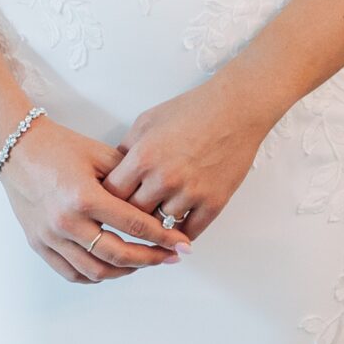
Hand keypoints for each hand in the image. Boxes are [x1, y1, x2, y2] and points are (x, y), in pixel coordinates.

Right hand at [0, 115, 191, 283]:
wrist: (16, 149)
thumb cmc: (58, 147)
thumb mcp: (99, 154)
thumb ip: (128, 179)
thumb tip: (157, 201)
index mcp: (84, 197)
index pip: (133, 225)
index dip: (163, 237)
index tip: (181, 243)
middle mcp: (66, 222)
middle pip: (118, 254)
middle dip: (151, 259)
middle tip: (170, 257)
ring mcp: (50, 237)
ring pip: (95, 270)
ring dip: (125, 271)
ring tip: (144, 263)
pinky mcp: (39, 244)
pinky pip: (71, 272)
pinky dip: (95, 275)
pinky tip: (112, 268)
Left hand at [101, 79, 270, 239]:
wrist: (236, 109)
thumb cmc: (193, 110)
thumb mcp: (147, 121)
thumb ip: (126, 149)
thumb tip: (111, 173)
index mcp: (143, 157)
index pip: (111, 194)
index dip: (107, 200)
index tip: (109, 203)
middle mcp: (164, 178)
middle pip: (132, 214)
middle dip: (129, 215)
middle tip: (129, 217)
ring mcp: (190, 193)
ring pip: (160, 226)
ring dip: (155, 225)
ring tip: (152, 223)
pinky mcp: (214, 202)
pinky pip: (190, 231)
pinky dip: (181, 235)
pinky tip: (175, 232)